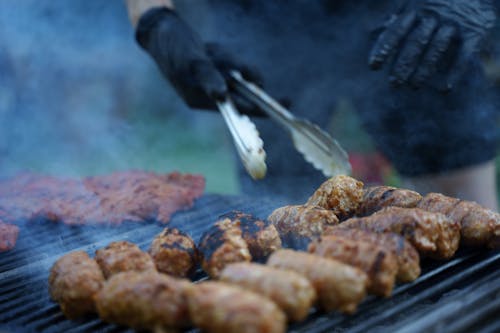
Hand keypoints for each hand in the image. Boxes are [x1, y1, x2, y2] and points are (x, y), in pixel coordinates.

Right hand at [135, 7, 264, 114]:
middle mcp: (205, 95)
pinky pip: (227, 64)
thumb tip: (221, 95)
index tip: (282, 106)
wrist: (158, 28)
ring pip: (234, 73)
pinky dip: (223, 55)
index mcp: (198, 99)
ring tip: (209, 50)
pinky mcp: (209, 72)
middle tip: (226, 58)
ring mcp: (207, 84)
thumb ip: (207, 76)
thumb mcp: (191, 59)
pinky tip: (208, 49)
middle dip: (238, 71)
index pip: (237, 107)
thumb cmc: (172, 44)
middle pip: (238, 88)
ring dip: (226, 58)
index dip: (259, 107)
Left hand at [369, 0, 496, 89]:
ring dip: (424, 70)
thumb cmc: (439, 0)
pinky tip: (445, 89)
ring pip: (436, 49)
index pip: (396, 30)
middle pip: (415, 42)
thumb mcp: (417, 2)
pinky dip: (455, 71)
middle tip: (394, 84)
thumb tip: (379, 29)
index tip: (373, 66)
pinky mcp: (474, 31)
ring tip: (413, 86)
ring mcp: (454, 23)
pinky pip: (465, 53)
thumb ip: (399, 16)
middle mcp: (434, 15)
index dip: (384, 48)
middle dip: (403, 64)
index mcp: (416, 8)